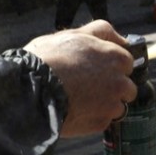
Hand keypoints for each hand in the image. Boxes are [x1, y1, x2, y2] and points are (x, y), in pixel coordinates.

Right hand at [24, 21, 136, 137]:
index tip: (95, 70)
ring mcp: (112, 104)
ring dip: (104, 105)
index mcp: (117, 58)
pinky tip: (74, 111)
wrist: (29, 90)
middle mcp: (121, 82)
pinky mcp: (101, 123)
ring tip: (79, 101)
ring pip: (117, 107)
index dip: (111, 67)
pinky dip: (91, 118)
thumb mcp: (73, 35)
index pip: (126, 64)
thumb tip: (122, 39)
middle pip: (126, 87)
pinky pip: (102, 121)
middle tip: (87, 87)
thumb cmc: (48, 58)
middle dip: (113, 88)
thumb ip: (101, 32)